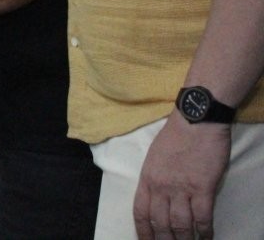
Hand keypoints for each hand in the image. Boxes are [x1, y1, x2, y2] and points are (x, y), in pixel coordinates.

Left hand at [133, 112, 229, 239]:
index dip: (144, 231)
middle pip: (160, 223)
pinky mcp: (203, 188)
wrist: (196, 120)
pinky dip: (205, 231)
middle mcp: (161, 186)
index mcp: (147, 178)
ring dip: (184, 239)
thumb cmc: (176, 135)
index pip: (140, 212)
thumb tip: (157, 196)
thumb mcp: (154, 156)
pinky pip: (203, 217)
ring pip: (180, 224)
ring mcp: (182, 188)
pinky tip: (207, 237)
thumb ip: (154, 177)